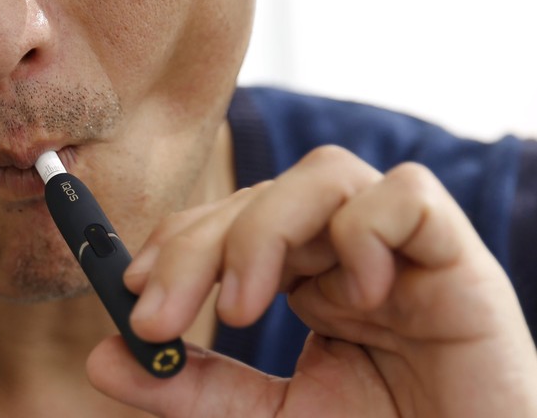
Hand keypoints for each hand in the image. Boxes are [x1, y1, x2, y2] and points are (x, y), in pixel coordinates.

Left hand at [86, 146, 536, 416]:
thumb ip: (192, 388)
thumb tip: (104, 356)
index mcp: (304, 277)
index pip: (228, 223)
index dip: (176, 243)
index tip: (133, 290)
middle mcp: (346, 250)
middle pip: (261, 194)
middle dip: (197, 246)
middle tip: (158, 316)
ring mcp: (401, 248)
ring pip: (323, 174)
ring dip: (265, 231)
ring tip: (244, 309)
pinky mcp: (459, 256)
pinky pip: (408, 196)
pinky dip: (365, 233)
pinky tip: (356, 300)